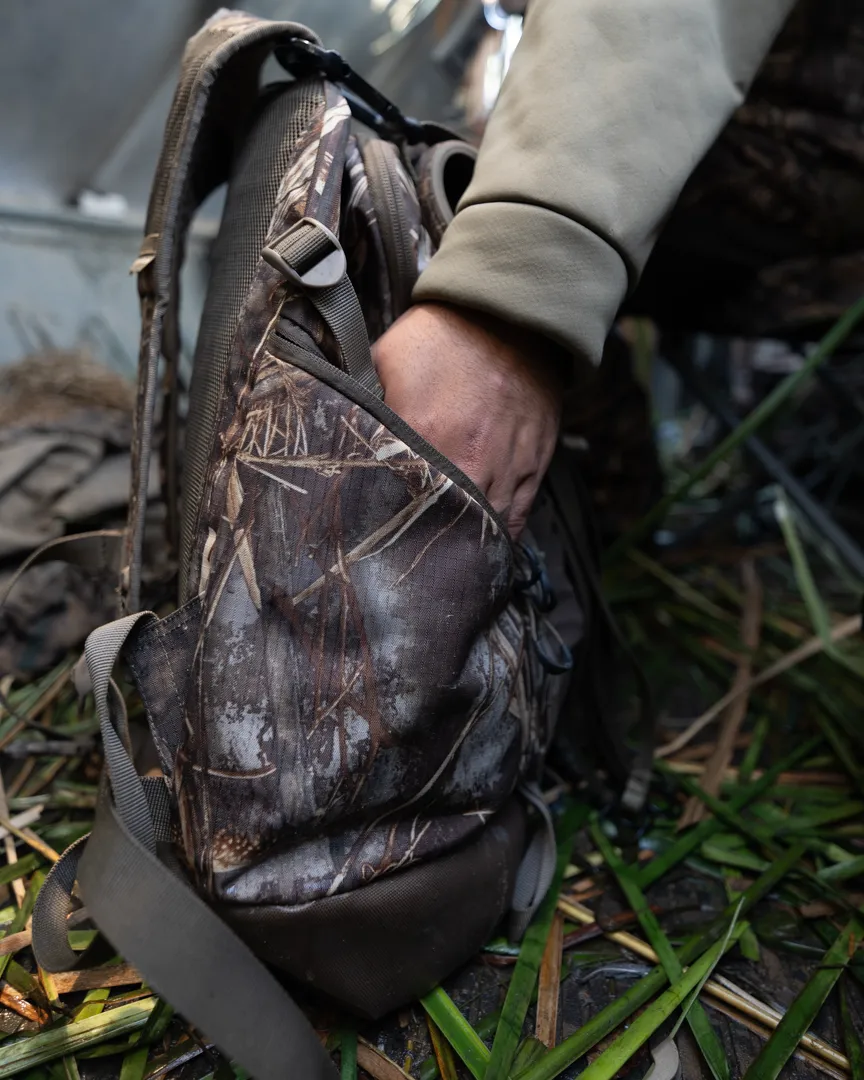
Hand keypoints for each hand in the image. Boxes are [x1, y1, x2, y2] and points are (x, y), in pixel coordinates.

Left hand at [372, 303, 564, 537]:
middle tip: (404, 557)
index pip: (397, 499)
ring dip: (463, 542)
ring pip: (484, 528)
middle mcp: (467, 459)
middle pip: (443, 525)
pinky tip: (481, 543)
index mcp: (424, 433)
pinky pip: (516, 517)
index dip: (384, 520)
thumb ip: (363, 403)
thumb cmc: (443, 334)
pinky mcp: (533, 463)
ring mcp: (505, 465)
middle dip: (424, 541)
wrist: (510, 311)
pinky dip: (498, 535)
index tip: (372, 533)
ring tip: (441, 558)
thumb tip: (341, 435)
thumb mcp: (384, 358)